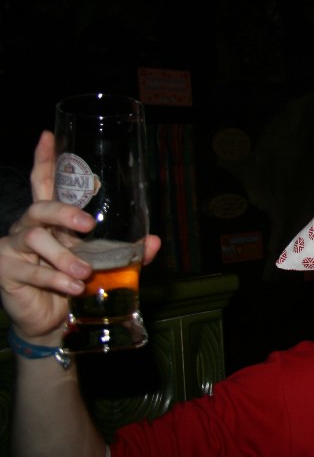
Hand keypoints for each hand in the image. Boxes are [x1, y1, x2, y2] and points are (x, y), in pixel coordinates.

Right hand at [0, 131, 160, 343]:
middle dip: (63, 212)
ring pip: (36, 238)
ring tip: (84, 272)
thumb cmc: (76, 282)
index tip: (49, 135)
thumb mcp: (106, 265)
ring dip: (64, 256)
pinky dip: (56, 278)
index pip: (44, 182)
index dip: (44, 158)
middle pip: (39, 206)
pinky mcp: (7, 271)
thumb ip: (129, 252)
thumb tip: (154, 241)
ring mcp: (15, 248)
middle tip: (88, 225)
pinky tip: (72, 286)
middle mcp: (30, 227)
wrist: (52, 321)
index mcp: (52, 219)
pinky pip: (31, 270)